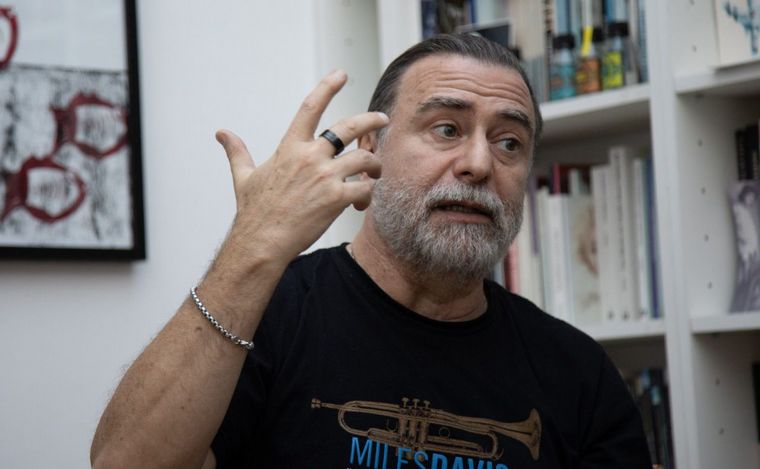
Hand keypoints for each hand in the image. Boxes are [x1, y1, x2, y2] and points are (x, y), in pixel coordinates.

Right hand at [215, 70, 387, 262]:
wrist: (261, 243)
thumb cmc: (254, 212)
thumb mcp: (243, 176)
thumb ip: (237, 152)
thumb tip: (222, 134)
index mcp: (290, 147)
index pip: (310, 107)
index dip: (327, 87)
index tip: (340, 76)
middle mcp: (310, 156)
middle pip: (350, 127)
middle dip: (371, 119)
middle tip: (382, 119)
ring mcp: (325, 177)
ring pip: (365, 158)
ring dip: (374, 165)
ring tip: (374, 173)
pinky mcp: (336, 199)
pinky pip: (365, 188)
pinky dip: (368, 194)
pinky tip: (360, 202)